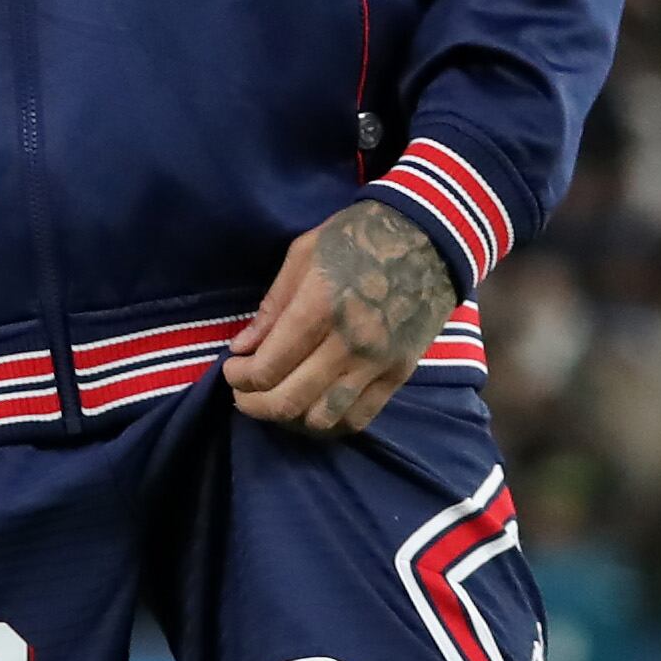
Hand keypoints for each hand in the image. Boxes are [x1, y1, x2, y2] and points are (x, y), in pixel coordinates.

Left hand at [226, 199, 459, 437]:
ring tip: (276, 399)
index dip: (238, 377)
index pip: (268, 367)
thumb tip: (242, 347)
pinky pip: (360, 417)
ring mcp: (379, 364)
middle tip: (241, 393)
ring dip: (290, 418)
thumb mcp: (301, 256)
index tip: (230, 368)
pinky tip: (312, 406)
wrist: (429, 238)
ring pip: (324, 419)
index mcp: (318, 309)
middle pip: (289, 401)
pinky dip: (329, 422)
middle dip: (254, 404)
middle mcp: (349, 344)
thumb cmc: (356, 238)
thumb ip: (271, 307)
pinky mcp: (401, 374)